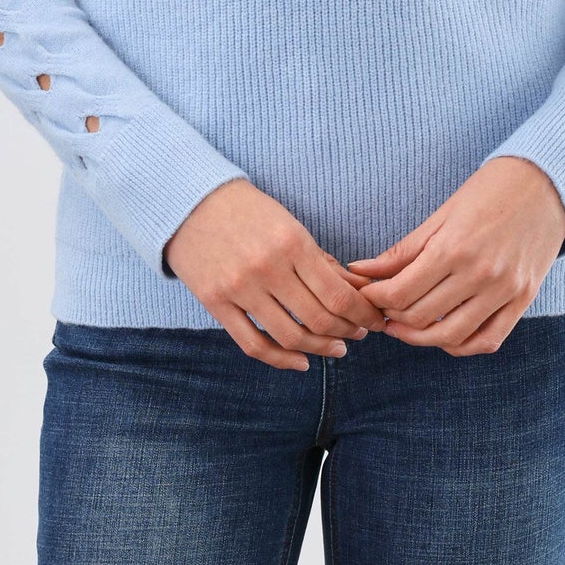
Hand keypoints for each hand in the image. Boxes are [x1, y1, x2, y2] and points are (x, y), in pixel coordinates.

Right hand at [164, 178, 388, 370]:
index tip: (374, 320)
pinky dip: (281, 361)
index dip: (363, 314)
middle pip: (318, 319)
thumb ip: (321, 260)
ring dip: (320, 349)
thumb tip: (358, 291)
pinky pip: (253, 345)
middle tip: (359, 335)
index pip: (338, 293)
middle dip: (348, 332)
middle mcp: (267, 268)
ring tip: (336, 349)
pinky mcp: (216, 304)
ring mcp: (239, 288)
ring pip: (290, 337)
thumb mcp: (290, 224)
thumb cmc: (248, 211)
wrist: (190, 201)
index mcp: (291, 242)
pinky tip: (301, 363)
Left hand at [343, 157, 564, 355]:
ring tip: (404, 325)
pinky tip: (443, 335)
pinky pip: (487, 341)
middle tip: (381, 308)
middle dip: (392, 316)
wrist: (546, 183)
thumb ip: (402, 251)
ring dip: (419, 338)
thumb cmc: (488, 191)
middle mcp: (479, 275)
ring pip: (450, 336)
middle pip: (421, 317)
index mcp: (453, 248)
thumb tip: (360, 271)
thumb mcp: (441, 215)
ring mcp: (504, 292)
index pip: (401, 292)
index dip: (376, 298)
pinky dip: (460, 345)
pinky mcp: (523, 301)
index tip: (367, 293)